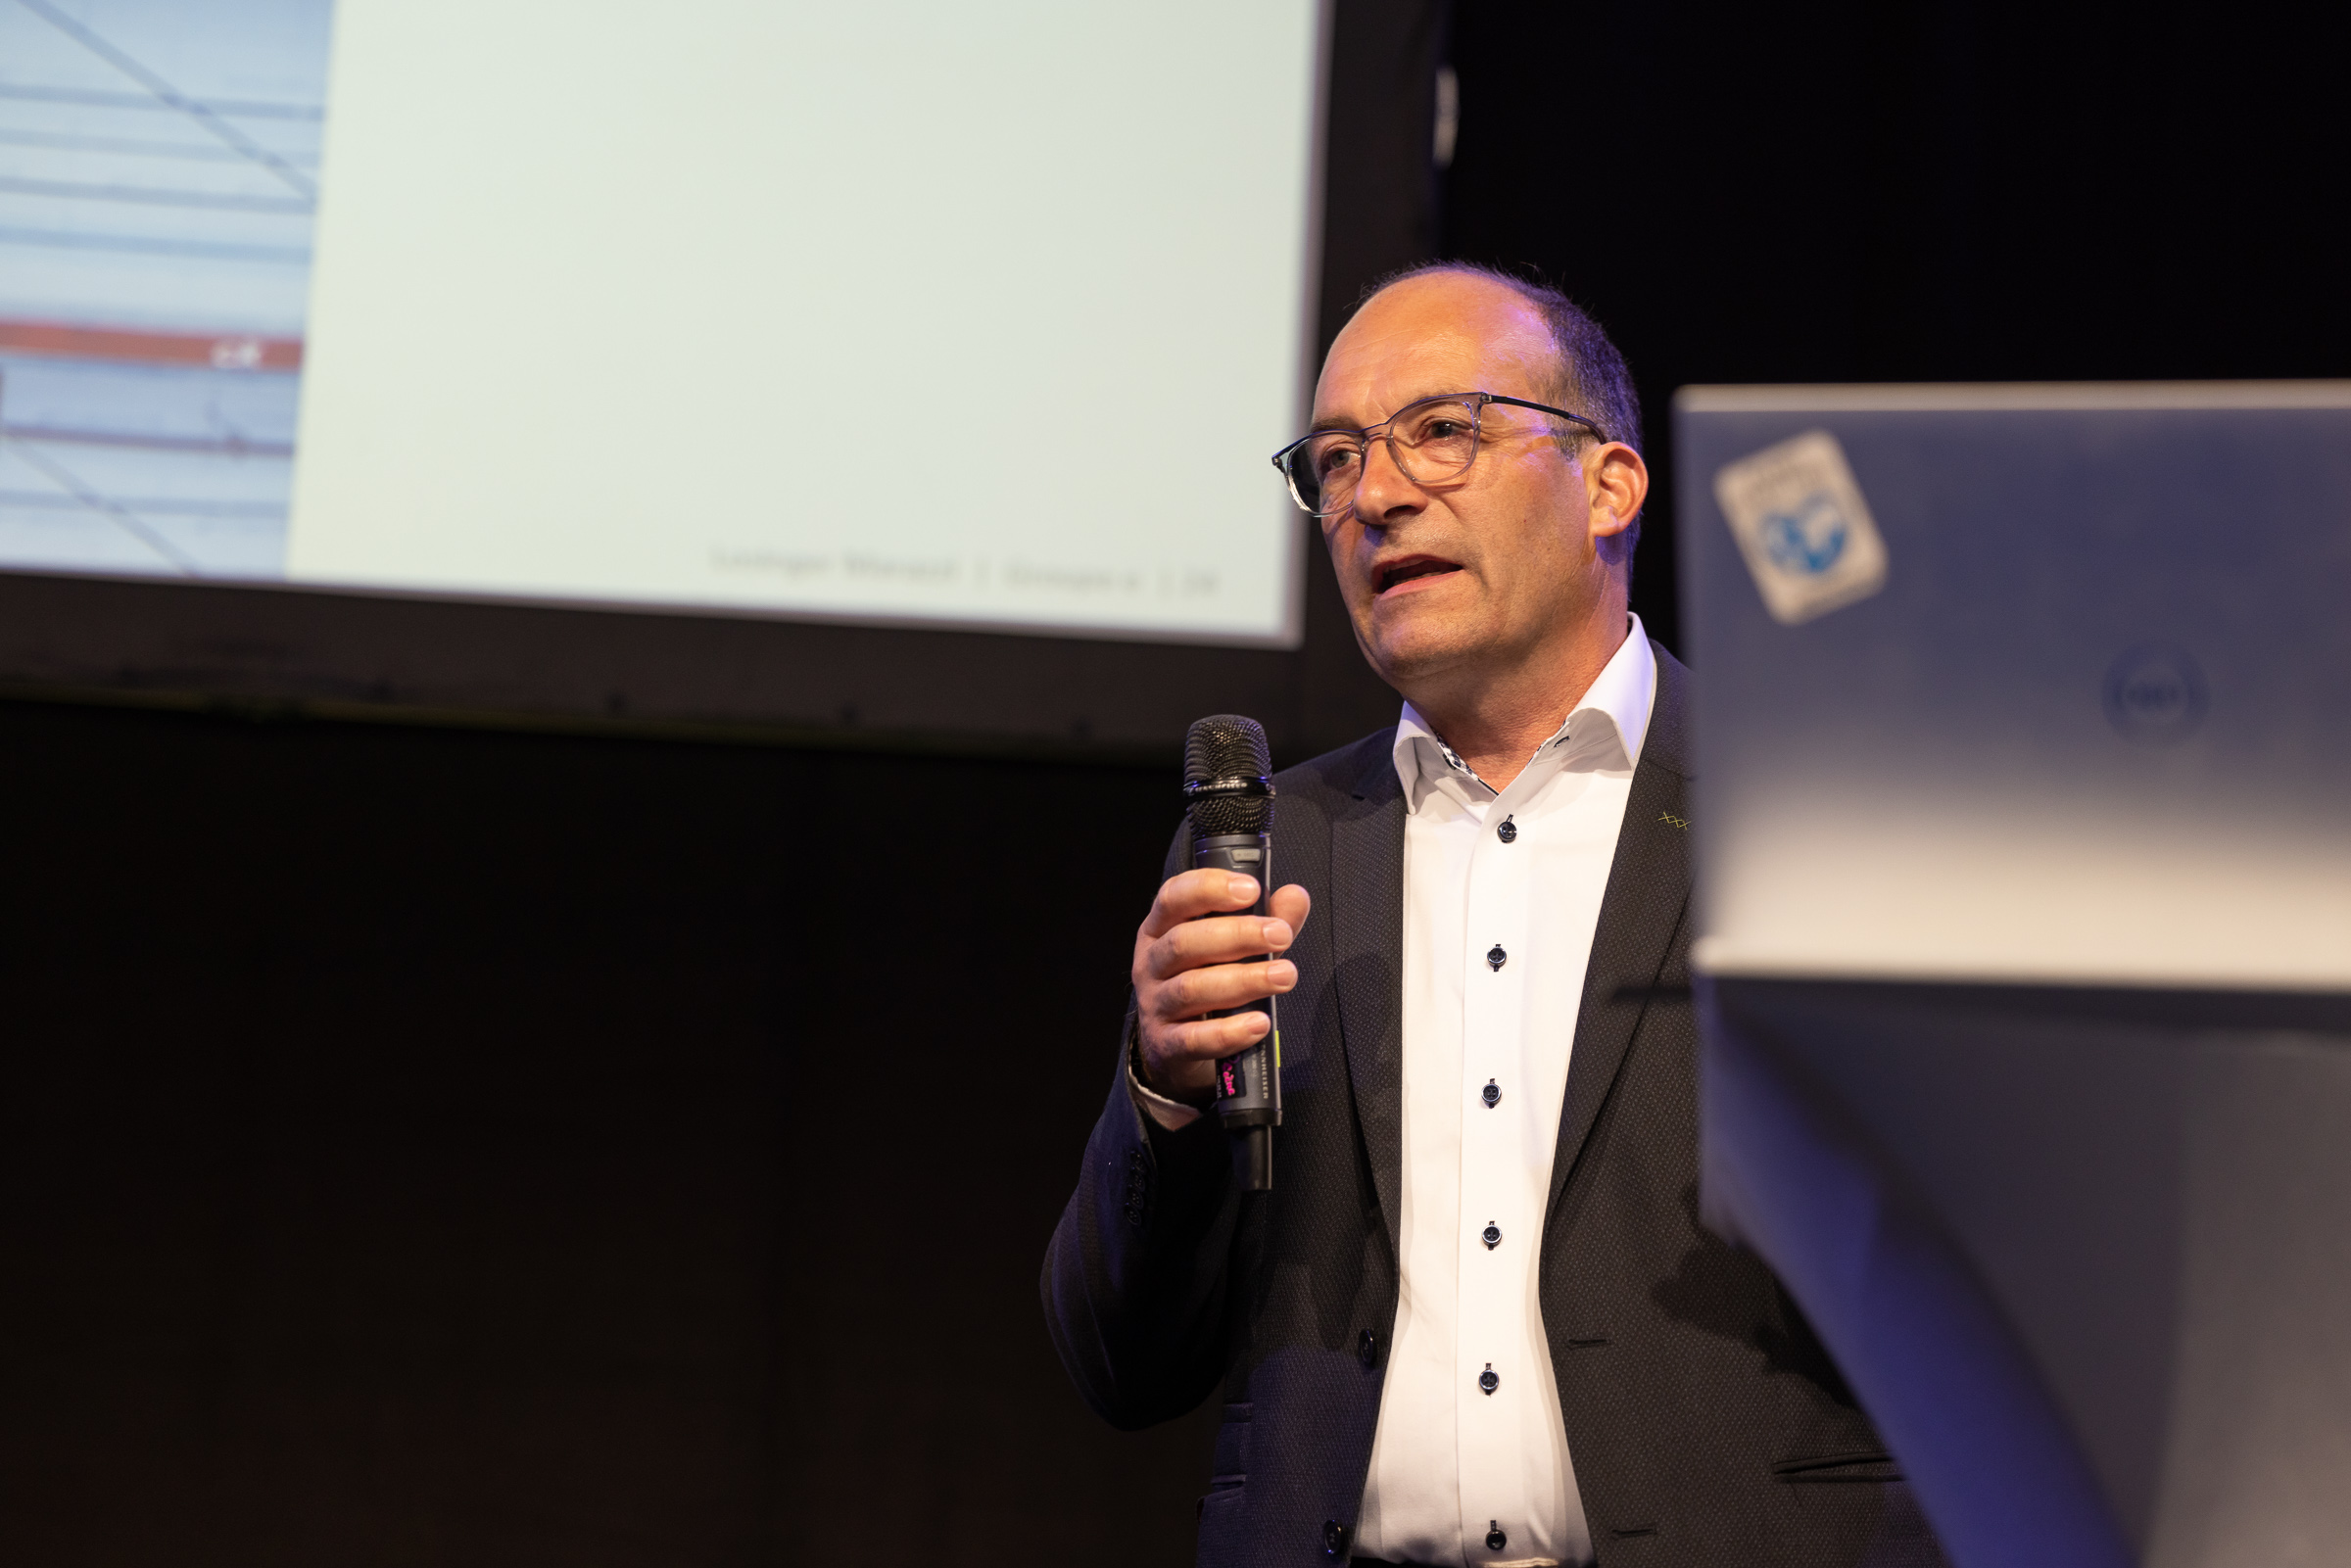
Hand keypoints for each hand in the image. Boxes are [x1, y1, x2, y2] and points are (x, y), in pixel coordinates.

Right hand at [1131, 870, 1310, 1103]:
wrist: (1177, 1048)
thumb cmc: (1208, 985)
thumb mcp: (1233, 948)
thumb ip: (1265, 920)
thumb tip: (1295, 896)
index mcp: (1162, 928)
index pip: (1174, 897)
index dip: (1210, 887)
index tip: (1251, 889)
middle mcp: (1152, 963)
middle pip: (1185, 941)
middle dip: (1238, 935)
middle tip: (1280, 935)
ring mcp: (1155, 1005)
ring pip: (1191, 988)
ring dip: (1243, 980)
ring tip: (1283, 976)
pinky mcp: (1165, 1044)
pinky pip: (1193, 1038)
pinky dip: (1228, 1031)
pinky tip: (1258, 1023)